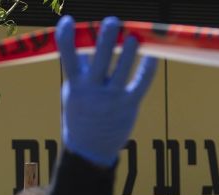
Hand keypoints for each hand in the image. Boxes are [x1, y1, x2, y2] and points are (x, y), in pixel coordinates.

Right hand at [56, 16, 156, 166]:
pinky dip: (148, 68)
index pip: (69, 57)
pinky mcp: (129, 105)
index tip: (68, 21)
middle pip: (101, 57)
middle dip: (107, 36)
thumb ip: (81, 67)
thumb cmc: (81, 114)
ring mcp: (112, 99)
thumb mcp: (73, 91)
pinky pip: (141, 83)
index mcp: (76, 85)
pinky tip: (151, 54)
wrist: (90, 149)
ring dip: (129, 49)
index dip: (67, 38)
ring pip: (123, 67)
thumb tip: (87, 37)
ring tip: (133, 36)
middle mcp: (93, 91)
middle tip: (113, 21)